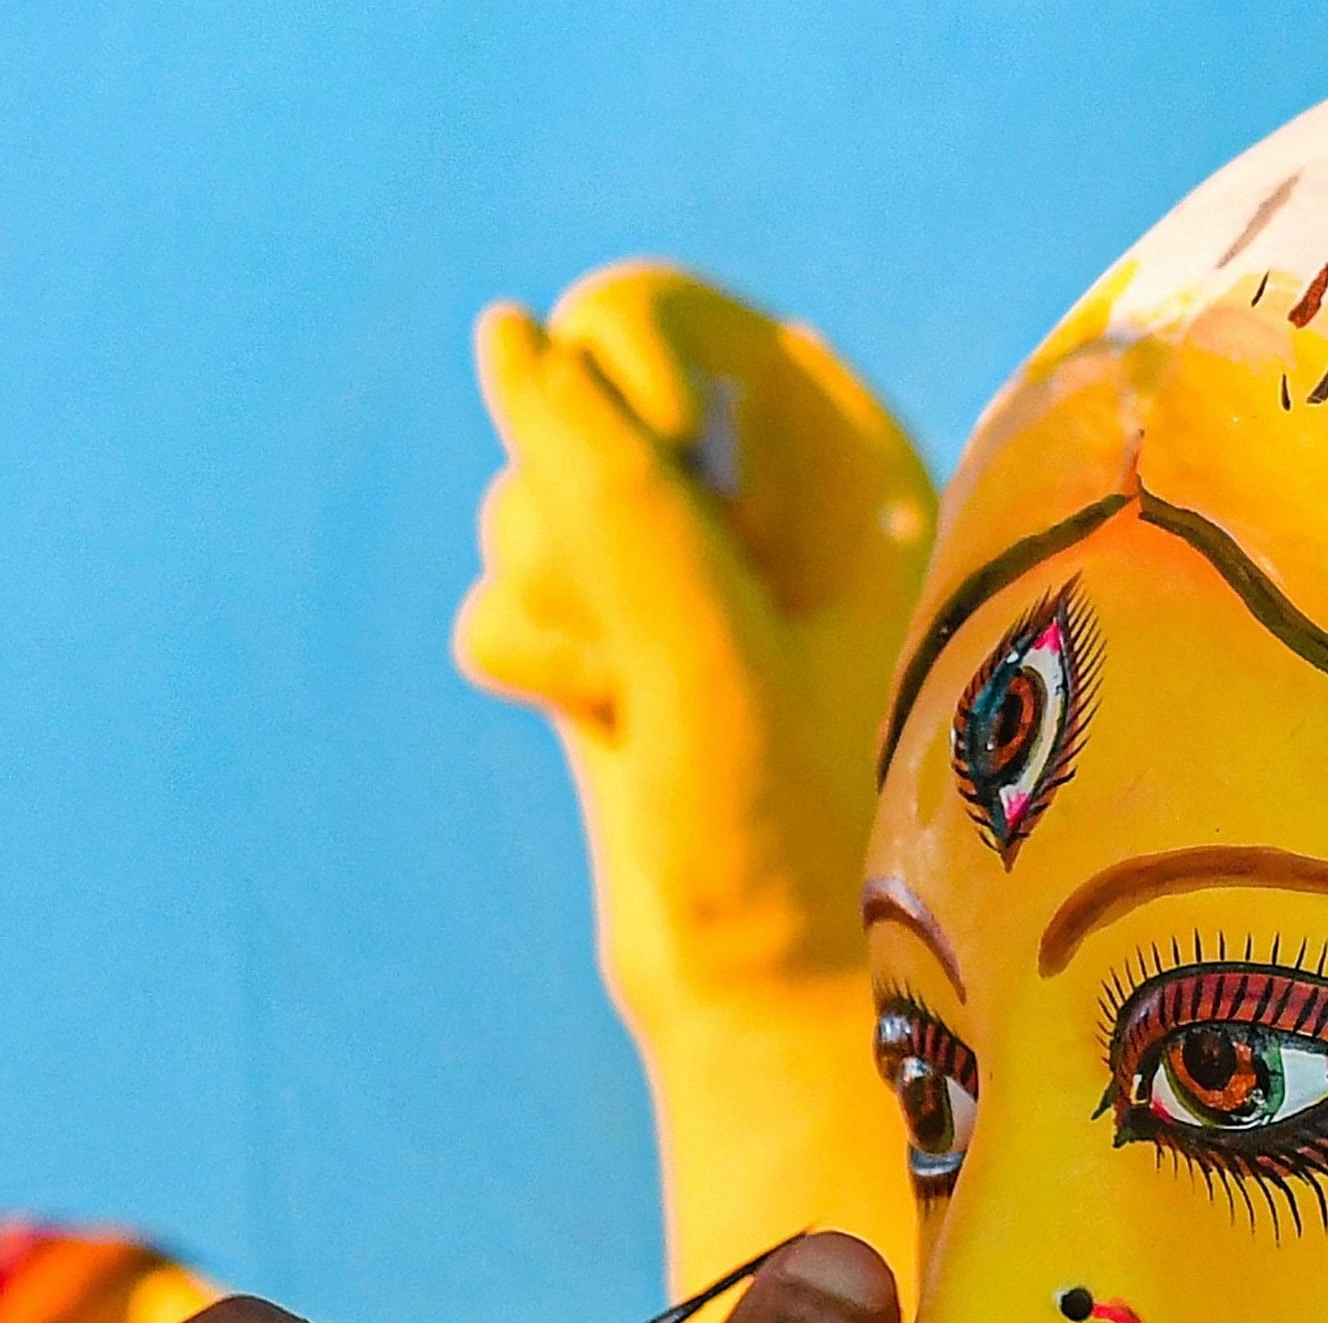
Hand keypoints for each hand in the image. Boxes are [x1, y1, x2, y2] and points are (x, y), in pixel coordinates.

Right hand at [455, 264, 932, 1019]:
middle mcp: (757, 486)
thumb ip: (611, 485)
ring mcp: (678, 565)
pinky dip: (531, 666)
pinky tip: (611, 737)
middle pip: (553, 413)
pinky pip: (496, 598)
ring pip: (515, 510)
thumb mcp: (704, 648)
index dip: (607, 404)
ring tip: (644, 709)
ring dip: (553, 614)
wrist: (777, 1001)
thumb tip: (500, 330)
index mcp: (832, 441)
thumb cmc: (791, 836)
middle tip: (651, 639)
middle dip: (568, 533)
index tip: (654, 508)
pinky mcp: (611, 641)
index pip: (642, 316)